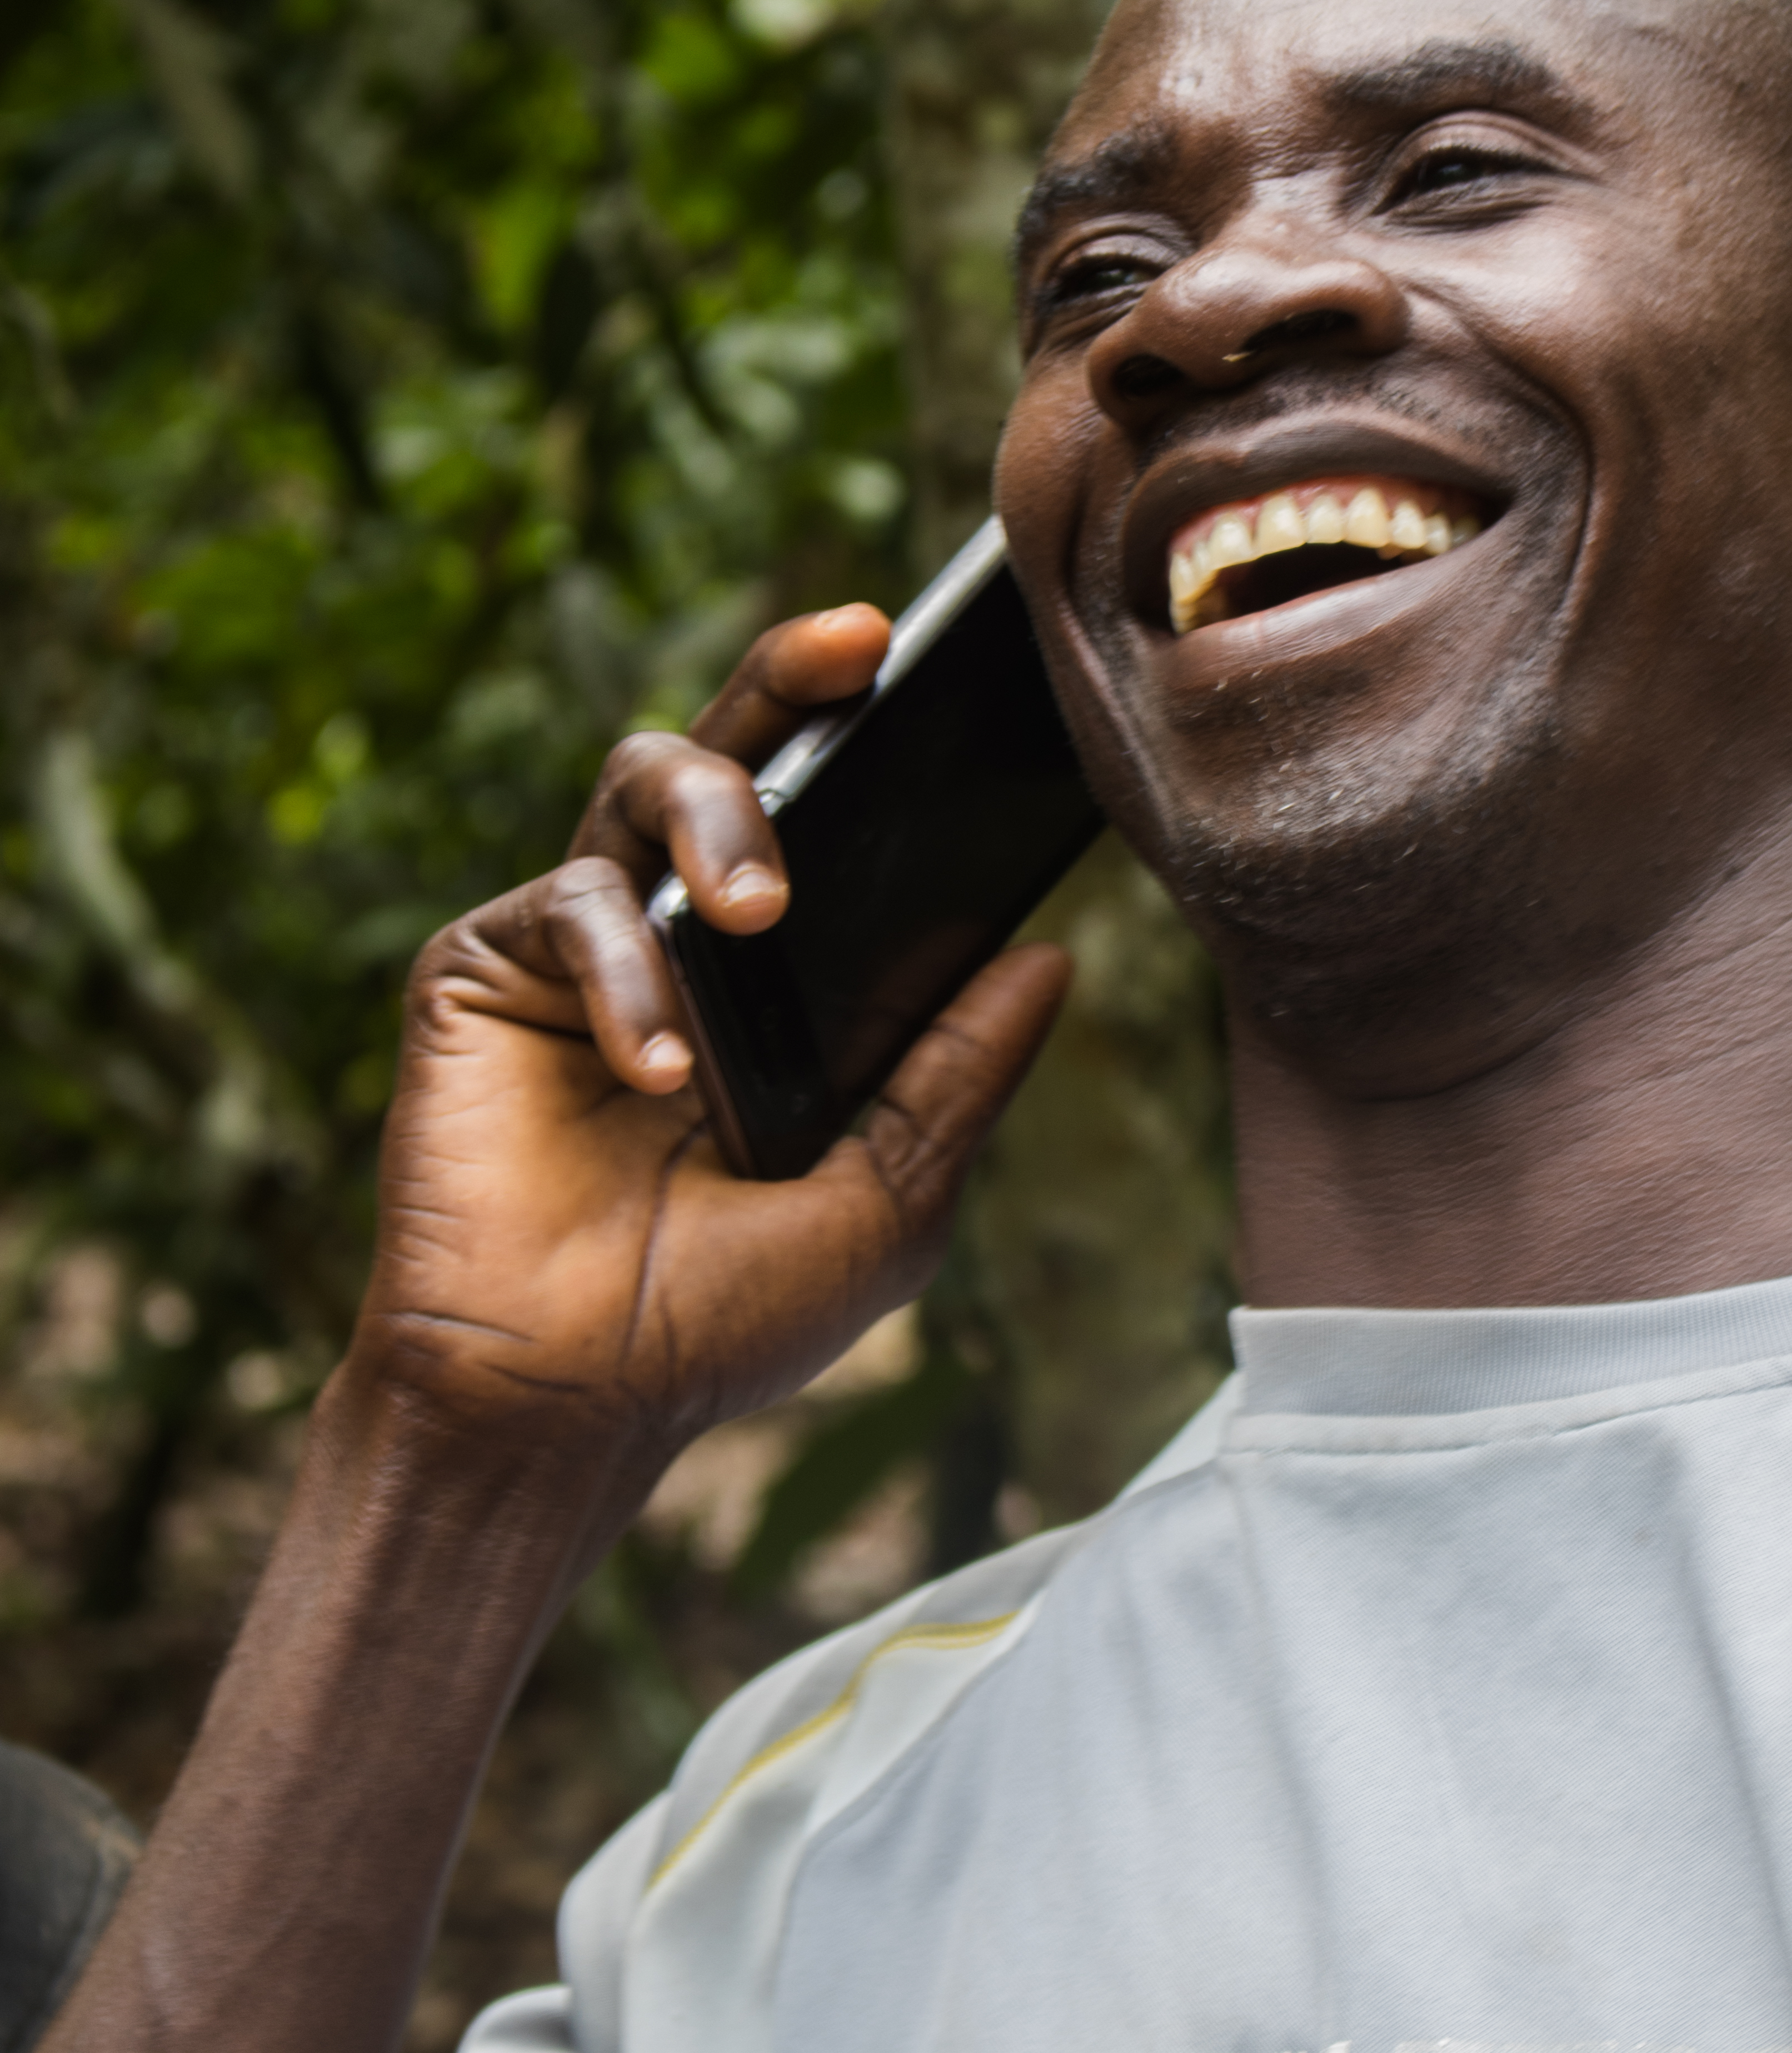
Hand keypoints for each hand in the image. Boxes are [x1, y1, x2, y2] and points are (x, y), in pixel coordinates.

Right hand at [346, 603, 1067, 1486]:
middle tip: (856, 653)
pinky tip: (655, 1074)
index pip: (824, 820)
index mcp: (769, 981)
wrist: (567, 1399)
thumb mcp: (886, 1201)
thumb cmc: (718, 1319)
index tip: (937, 664)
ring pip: (634, 783)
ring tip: (754, 914)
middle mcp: (670, 936)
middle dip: (788, 678)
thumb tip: (1051, 959)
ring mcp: (571, 946)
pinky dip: (623, 980)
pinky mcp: (479, 971)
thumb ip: (958, 1077)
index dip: (870, 734)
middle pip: (724, 748)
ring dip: (715, 822)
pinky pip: (561, 908)